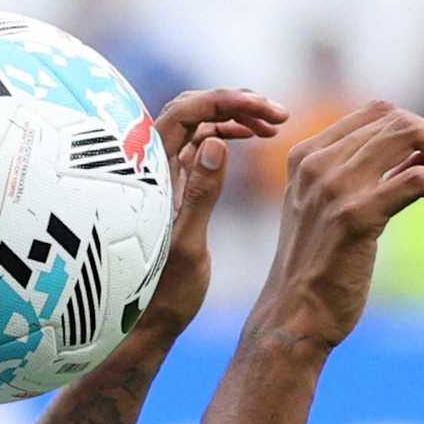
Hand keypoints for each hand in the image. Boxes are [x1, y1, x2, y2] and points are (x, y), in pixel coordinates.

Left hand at [130, 89, 289, 340]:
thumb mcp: (186, 246)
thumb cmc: (161, 293)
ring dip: (234, 117)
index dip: (226, 100)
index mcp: (149, 175)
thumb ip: (200, 195)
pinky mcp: (174, 186)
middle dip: (234, 103)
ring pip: (196, 125)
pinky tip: (253, 139)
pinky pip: (199, 144)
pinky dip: (227, 135)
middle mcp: (151, 168)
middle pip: (190, 109)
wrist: (146, 322)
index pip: (184, 112)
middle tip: (277, 115)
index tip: (268, 110)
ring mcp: (162, 175)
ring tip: (273, 125)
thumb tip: (215, 142)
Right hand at [245, 101, 423, 350]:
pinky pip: (417, 178)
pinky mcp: (356, 217)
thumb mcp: (329, 208)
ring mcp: (334, 189)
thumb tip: (422, 153)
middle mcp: (317, 165)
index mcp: (306, 156)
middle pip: (397, 120)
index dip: (419, 124)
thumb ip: (361, 176)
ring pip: (409, 137)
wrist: (294, 315)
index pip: (376, 112)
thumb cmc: (318, 266)